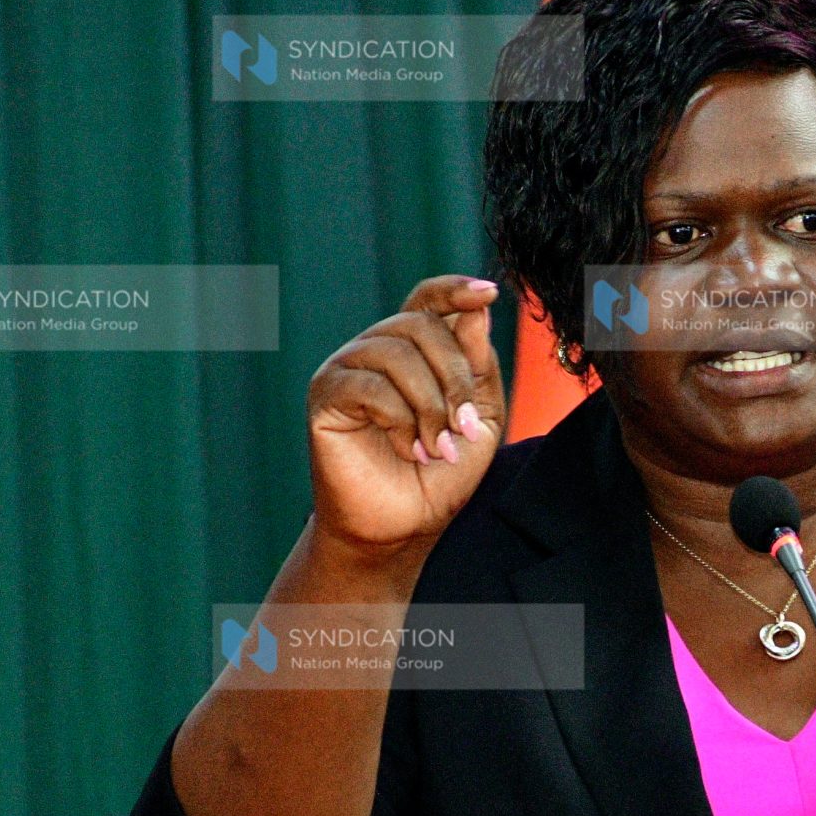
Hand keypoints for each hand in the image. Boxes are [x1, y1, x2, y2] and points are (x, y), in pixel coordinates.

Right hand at [304, 275, 507, 554]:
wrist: (404, 527)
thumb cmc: (441, 474)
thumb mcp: (479, 418)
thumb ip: (479, 366)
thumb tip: (476, 311)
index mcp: (414, 349)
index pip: (429, 298)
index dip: (456, 288)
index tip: (489, 292)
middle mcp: (377, 348)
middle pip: (422, 325)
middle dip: (455, 377)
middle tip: (464, 428)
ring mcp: (347, 368)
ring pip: (398, 354)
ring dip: (430, 407)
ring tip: (437, 449)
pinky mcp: (326, 395)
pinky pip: (370, 384)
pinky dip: (399, 420)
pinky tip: (408, 450)